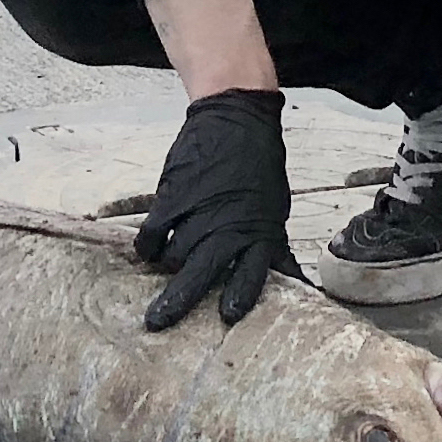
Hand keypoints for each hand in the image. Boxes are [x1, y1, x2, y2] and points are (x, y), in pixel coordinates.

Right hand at [134, 89, 302, 330]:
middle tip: (157, 323)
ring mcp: (197, 213)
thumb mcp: (273, 209)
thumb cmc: (257, 167)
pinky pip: (152, 234)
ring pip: (174, 256)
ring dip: (169, 262)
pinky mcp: (172, 197)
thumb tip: (294, 281)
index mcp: (259, 233)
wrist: (234, 119)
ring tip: (169, 259)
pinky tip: (147, 250)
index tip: (228, 317)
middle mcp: (227, 227)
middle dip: (178, 301)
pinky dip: (147, 245)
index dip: (239, 297)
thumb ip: (272, 247)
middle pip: (201, 274)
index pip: (251, 275)